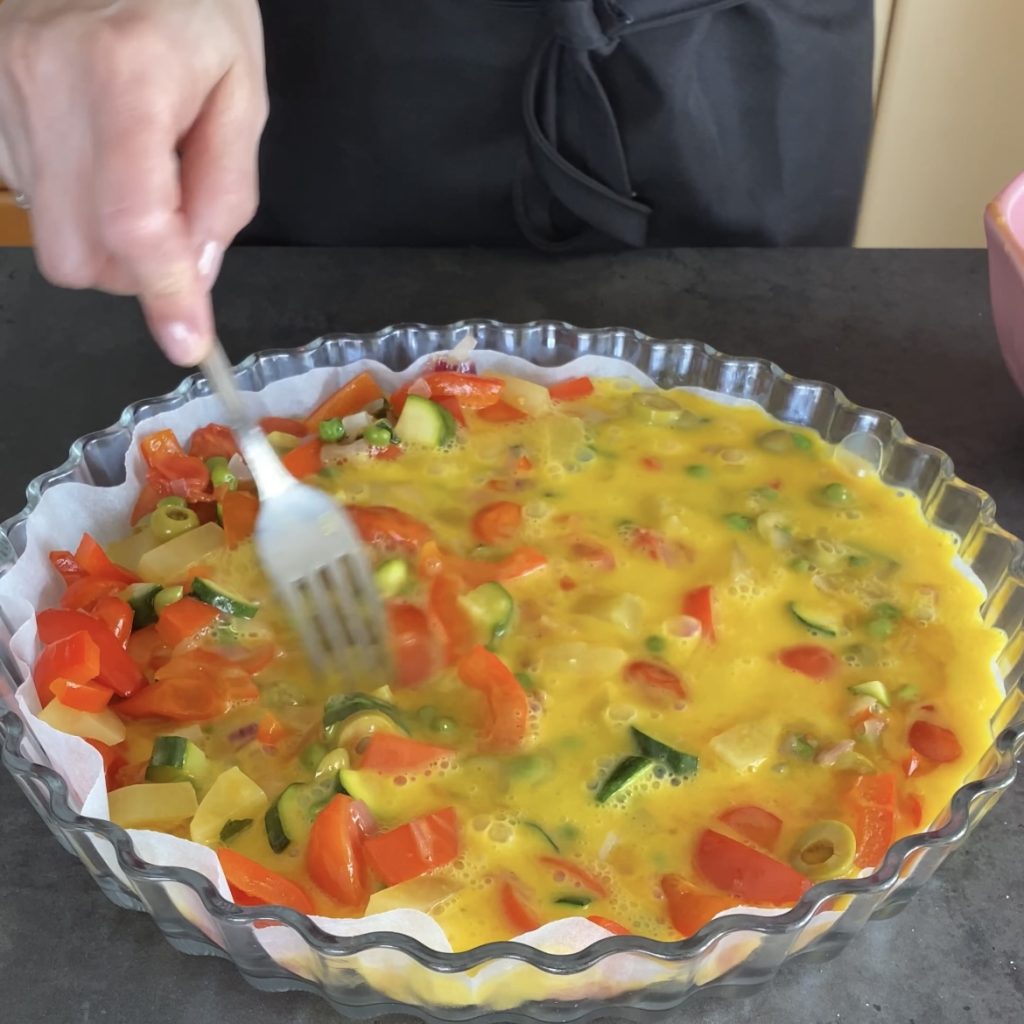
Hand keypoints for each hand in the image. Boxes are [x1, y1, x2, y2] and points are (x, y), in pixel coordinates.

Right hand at [0, 0, 266, 364]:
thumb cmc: (190, 5)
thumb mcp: (241, 92)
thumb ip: (226, 191)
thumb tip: (197, 276)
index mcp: (127, 73)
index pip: (134, 221)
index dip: (163, 294)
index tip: (187, 340)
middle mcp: (45, 80)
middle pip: (78, 253)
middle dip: (134, 270)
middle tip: (174, 227)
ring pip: (50, 235)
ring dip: (104, 235)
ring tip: (135, 165)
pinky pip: (28, 198)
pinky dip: (72, 202)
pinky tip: (94, 151)